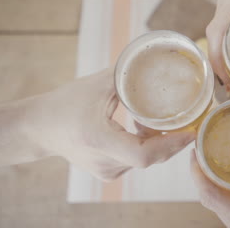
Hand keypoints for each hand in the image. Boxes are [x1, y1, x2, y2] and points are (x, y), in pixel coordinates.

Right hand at [0, 69, 194, 180]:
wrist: (38, 128)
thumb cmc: (65, 103)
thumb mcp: (97, 84)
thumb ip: (126, 72)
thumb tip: (154, 56)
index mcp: (100, 140)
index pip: (145, 154)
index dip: (172, 144)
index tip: (191, 130)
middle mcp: (105, 162)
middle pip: (152, 157)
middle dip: (173, 139)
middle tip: (188, 119)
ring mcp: (107, 171)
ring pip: (147, 160)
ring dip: (160, 141)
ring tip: (163, 120)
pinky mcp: (108, 173)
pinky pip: (137, 161)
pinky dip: (146, 146)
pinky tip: (142, 128)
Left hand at [190, 144, 229, 227]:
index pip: (210, 194)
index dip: (197, 171)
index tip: (195, 148)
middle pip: (209, 200)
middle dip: (201, 173)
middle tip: (203, 148)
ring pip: (218, 208)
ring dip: (211, 183)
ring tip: (213, 158)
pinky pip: (229, 212)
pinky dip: (224, 194)